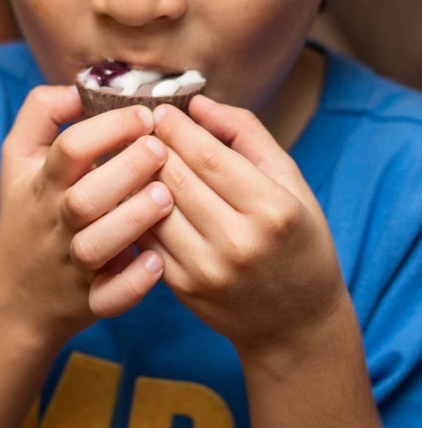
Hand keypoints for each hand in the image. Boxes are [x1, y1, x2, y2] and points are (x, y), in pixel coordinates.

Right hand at [0, 86, 172, 347]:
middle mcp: (57, 222)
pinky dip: (131, 285)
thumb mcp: (18, 157)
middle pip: (84, 198)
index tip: (144, 114)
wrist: (17, 294)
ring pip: (98, 246)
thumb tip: (77, 88)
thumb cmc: (29, 212)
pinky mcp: (89, 299)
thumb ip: (40, 112)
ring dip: (132, 221)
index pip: (69, 150)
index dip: (106, 128)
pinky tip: (155, 263)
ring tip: (166, 196)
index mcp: (42, 183)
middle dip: (124, 171)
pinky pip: (109, 298)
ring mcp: (73, 263)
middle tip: (161, 149)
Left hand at [146, 95, 346, 363]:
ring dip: (135, 175)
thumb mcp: (290, 181)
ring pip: (152, 206)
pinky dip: (134, 208)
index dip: (177, 128)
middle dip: (151, 145)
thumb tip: (196, 104)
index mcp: (272, 210)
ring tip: (131, 154)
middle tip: (139, 125)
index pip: (207, 155)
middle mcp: (239, 242)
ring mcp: (207, 269)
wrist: (296, 323)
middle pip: (175, 177)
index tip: (162, 110)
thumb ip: (246, 134)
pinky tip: (132, 190)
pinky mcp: (183, 287)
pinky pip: (145, 236)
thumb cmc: (297, 240)